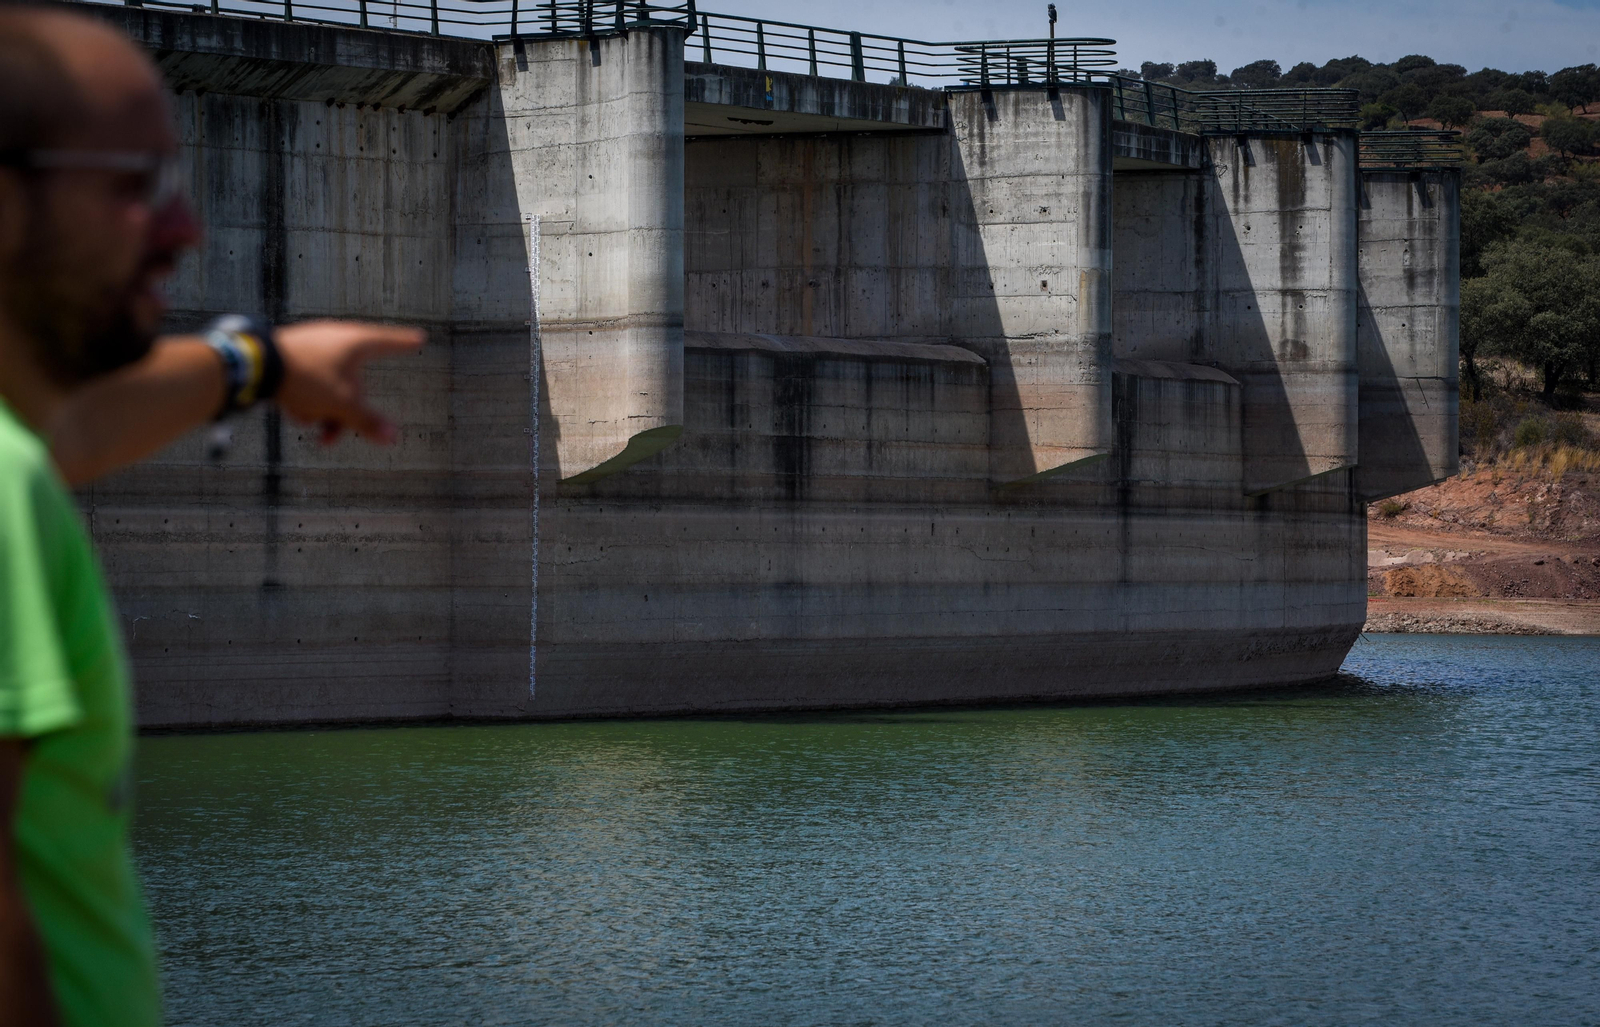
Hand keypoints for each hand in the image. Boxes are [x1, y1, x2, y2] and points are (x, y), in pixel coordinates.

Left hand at [273, 321, 424, 444]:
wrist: (254, 364)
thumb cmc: (305, 377)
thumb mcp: (341, 404)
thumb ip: (367, 421)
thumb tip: (393, 437)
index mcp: (356, 342)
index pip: (390, 342)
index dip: (405, 343)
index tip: (419, 338)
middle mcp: (336, 338)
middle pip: (355, 380)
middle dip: (346, 411)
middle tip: (334, 436)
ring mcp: (313, 344)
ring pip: (331, 383)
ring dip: (324, 408)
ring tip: (308, 422)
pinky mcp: (293, 353)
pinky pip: (310, 380)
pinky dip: (305, 398)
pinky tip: (292, 410)